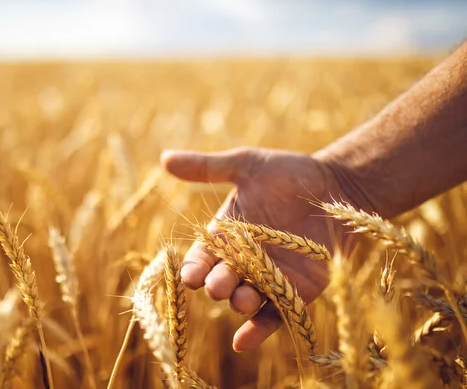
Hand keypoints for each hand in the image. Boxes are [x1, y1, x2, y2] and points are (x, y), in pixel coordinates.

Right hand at [160, 147, 349, 351]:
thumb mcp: (246, 166)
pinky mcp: (297, 291)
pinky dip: (259, 330)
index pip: (201, 258)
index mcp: (226, 236)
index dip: (193, 267)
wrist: (336, 186)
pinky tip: (243, 341)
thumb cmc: (289, 174)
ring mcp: (270, 278)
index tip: (188, 274)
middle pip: (222, 280)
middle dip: (218, 284)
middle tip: (218, 284)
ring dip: (240, 303)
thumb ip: (206, 168)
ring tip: (241, 299)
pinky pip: (275, 315)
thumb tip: (163, 157)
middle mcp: (243, 261)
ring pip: (247, 298)